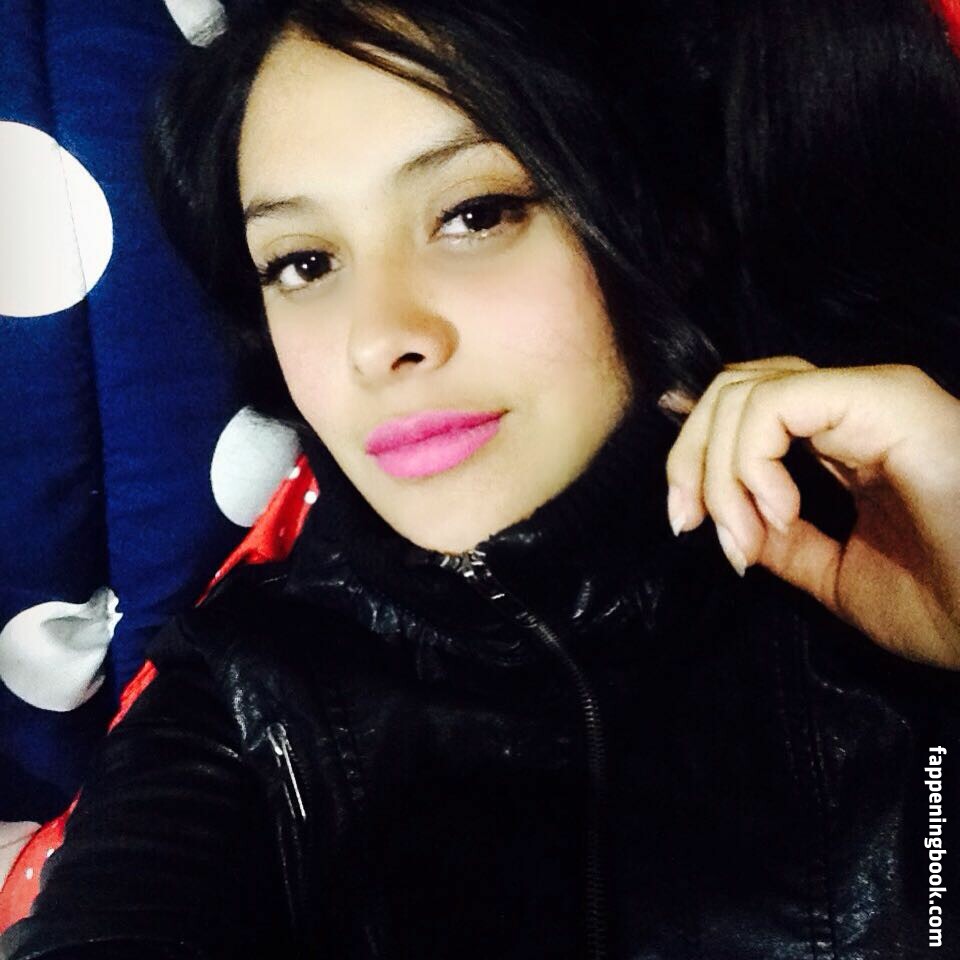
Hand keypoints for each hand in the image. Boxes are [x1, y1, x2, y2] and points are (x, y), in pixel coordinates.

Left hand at [662, 357, 959, 667]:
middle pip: (731, 390)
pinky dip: (750, 461)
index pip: (743, 412)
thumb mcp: (836, 575)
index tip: (684, 521)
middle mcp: (856, 406)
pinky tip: (778, 511)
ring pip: (743, 391)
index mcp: (846, 441)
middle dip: (688, 459)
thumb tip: (723, 520)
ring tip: (749, 535)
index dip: (693, 455)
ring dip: (719, 471)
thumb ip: (780, 541)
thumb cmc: (950, 607)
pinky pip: (775, 405)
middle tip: (691, 525)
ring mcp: (873, 396)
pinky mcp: (885, 400)